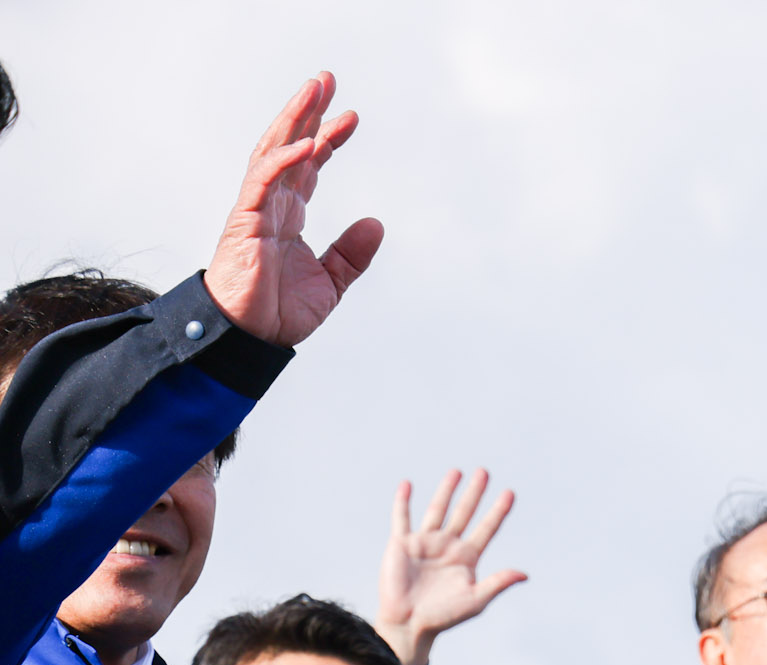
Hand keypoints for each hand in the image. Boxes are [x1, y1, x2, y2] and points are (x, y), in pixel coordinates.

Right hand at [205, 74, 381, 346]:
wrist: (250, 337)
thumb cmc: (278, 312)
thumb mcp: (331, 282)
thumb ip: (352, 254)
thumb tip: (376, 223)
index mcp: (289, 215)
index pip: (310, 166)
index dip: (329, 138)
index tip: (352, 117)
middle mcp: (271, 204)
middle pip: (289, 145)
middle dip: (307, 111)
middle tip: (327, 79)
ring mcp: (256, 209)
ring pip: (274, 151)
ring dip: (294, 119)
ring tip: (314, 90)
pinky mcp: (246, 221)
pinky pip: (264, 181)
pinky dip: (285, 161)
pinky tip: (306, 144)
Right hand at [375, 470, 523, 664]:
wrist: (410, 624)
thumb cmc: (444, 616)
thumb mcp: (476, 599)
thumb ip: (498, 583)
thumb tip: (524, 575)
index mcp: (467, 557)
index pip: (487, 529)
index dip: (498, 511)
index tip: (510, 493)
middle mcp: (448, 546)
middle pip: (465, 513)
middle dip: (475, 493)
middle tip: (484, 472)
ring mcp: (425, 543)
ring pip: (438, 510)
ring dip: (447, 491)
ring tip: (457, 472)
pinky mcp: (402, 544)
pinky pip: (402, 518)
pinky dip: (403, 502)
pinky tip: (408, 484)